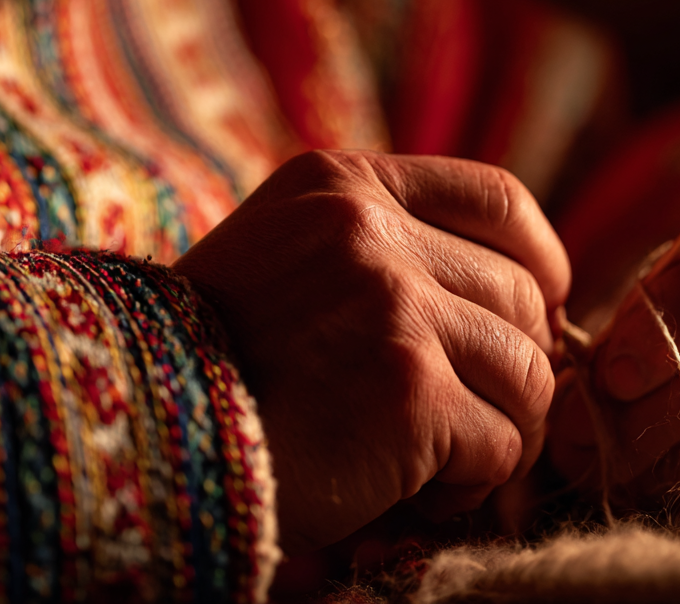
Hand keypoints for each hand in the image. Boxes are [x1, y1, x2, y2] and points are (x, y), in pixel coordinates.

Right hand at [175, 150, 569, 554]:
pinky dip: (472, 483)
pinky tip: (416, 496)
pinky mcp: (410, 391)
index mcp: (342, 184)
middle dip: (516, 368)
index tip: (538, 309)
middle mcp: (369, 229)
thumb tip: (520, 294)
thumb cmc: (214, 363)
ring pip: (525, 372)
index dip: (539, 260)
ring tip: (443, 467)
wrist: (141, 435)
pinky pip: (501, 443)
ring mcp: (393, 306)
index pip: (498, 198)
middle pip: (522, 295)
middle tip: (479, 420)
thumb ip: (381, 248)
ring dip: (503, 431)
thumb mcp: (286, 257)